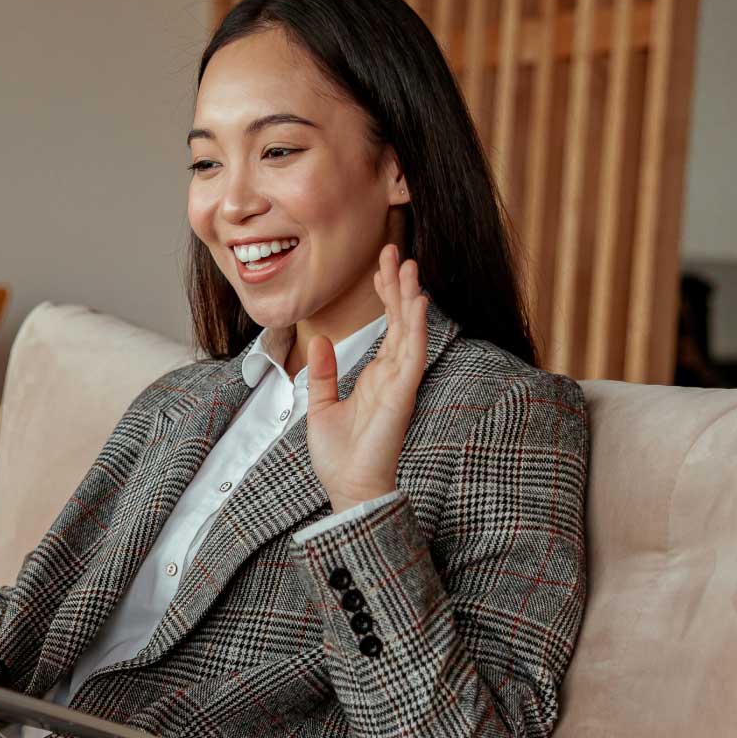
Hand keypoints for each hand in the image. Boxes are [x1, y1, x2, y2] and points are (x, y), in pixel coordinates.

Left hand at [304, 243, 428, 511]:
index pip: (386, 326)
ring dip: (411, 296)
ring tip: (409, 264)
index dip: (386, 294)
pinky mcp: (403, 394)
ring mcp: (400, 383)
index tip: (381, 265)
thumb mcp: (320, 406)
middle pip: (401, 319)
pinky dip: (416, 327)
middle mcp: (393, 374)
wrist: (348, 488)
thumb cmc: (339, 456)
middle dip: (398, 284)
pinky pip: (413, 354)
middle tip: (394, 249)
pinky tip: (417, 301)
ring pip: (411, 330)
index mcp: (377, 375)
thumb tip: (320, 341)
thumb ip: (322, 374)